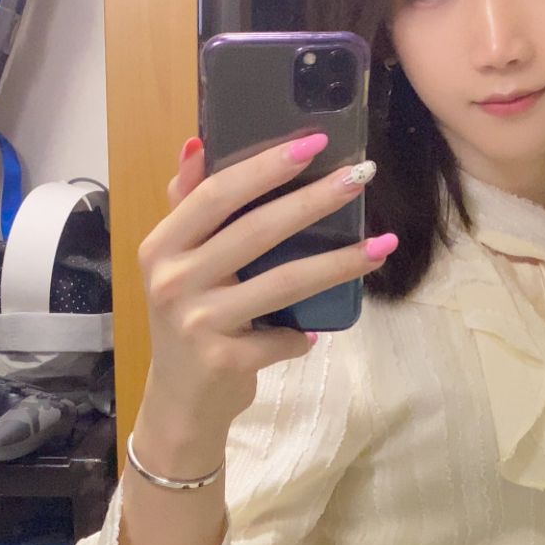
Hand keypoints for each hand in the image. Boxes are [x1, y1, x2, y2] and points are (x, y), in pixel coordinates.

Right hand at [135, 133, 392, 454]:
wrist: (179, 402)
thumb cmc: (189, 322)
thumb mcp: (177, 263)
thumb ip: (187, 206)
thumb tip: (198, 143)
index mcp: (162, 246)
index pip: (216, 194)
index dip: (266, 166)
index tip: (315, 142)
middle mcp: (172, 280)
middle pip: (255, 230)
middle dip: (315, 200)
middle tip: (362, 176)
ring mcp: (197, 322)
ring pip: (282, 282)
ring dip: (338, 263)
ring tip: (382, 245)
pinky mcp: (222, 360)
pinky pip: (282, 337)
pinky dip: (302, 335)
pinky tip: (314, 331)